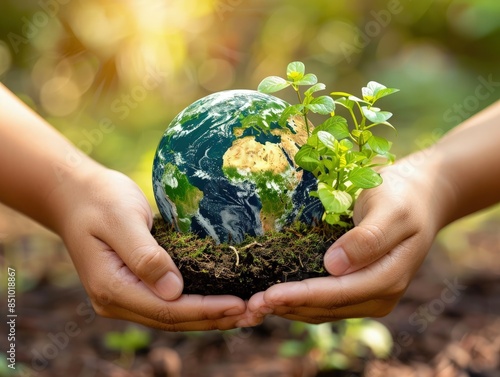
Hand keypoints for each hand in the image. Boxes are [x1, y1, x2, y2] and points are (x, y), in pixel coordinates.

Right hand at [48, 165, 246, 330]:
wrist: (75, 196)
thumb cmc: (99, 200)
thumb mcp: (122, 220)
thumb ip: (146, 256)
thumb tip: (175, 291)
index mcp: (112, 287)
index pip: (167, 310)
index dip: (206, 310)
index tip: (239, 304)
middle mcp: (116, 300)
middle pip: (172, 320)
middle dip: (213, 319)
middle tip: (252, 313)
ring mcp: (122, 297)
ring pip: (171, 317)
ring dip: (207, 317)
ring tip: (243, 312)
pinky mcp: (132, 287)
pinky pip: (167, 304)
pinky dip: (194, 305)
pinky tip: (217, 300)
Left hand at [246, 155, 449, 323]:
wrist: (421, 196)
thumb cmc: (403, 196)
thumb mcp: (389, 210)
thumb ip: (368, 239)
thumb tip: (334, 266)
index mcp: (389, 277)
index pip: (339, 293)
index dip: (303, 295)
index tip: (269, 294)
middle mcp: (380, 294)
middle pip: (328, 307)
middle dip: (289, 306)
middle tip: (251, 305)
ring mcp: (370, 295)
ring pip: (324, 310)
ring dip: (291, 309)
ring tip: (255, 305)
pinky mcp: (360, 288)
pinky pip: (327, 301)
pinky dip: (301, 301)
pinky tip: (278, 296)